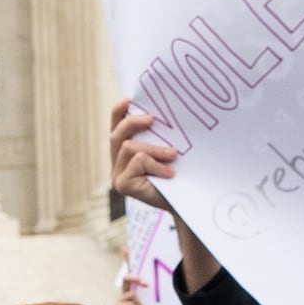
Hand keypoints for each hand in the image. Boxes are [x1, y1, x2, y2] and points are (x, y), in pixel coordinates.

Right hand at [108, 100, 219, 286]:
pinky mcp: (122, 185)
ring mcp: (117, 176)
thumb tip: (159, 112)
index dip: (118, 112)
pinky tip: (169, 174)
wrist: (188, 204)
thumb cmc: (180, 177)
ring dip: (155, 149)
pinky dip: (156, 164)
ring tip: (174, 156)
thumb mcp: (166, 152)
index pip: (115, 128)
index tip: (129, 99)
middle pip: (118, 134)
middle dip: (135, 123)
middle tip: (154, 120)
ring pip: (130, 147)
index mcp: (124, 154)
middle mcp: (116, 164)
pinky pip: (137, 161)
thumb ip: (157, 137)